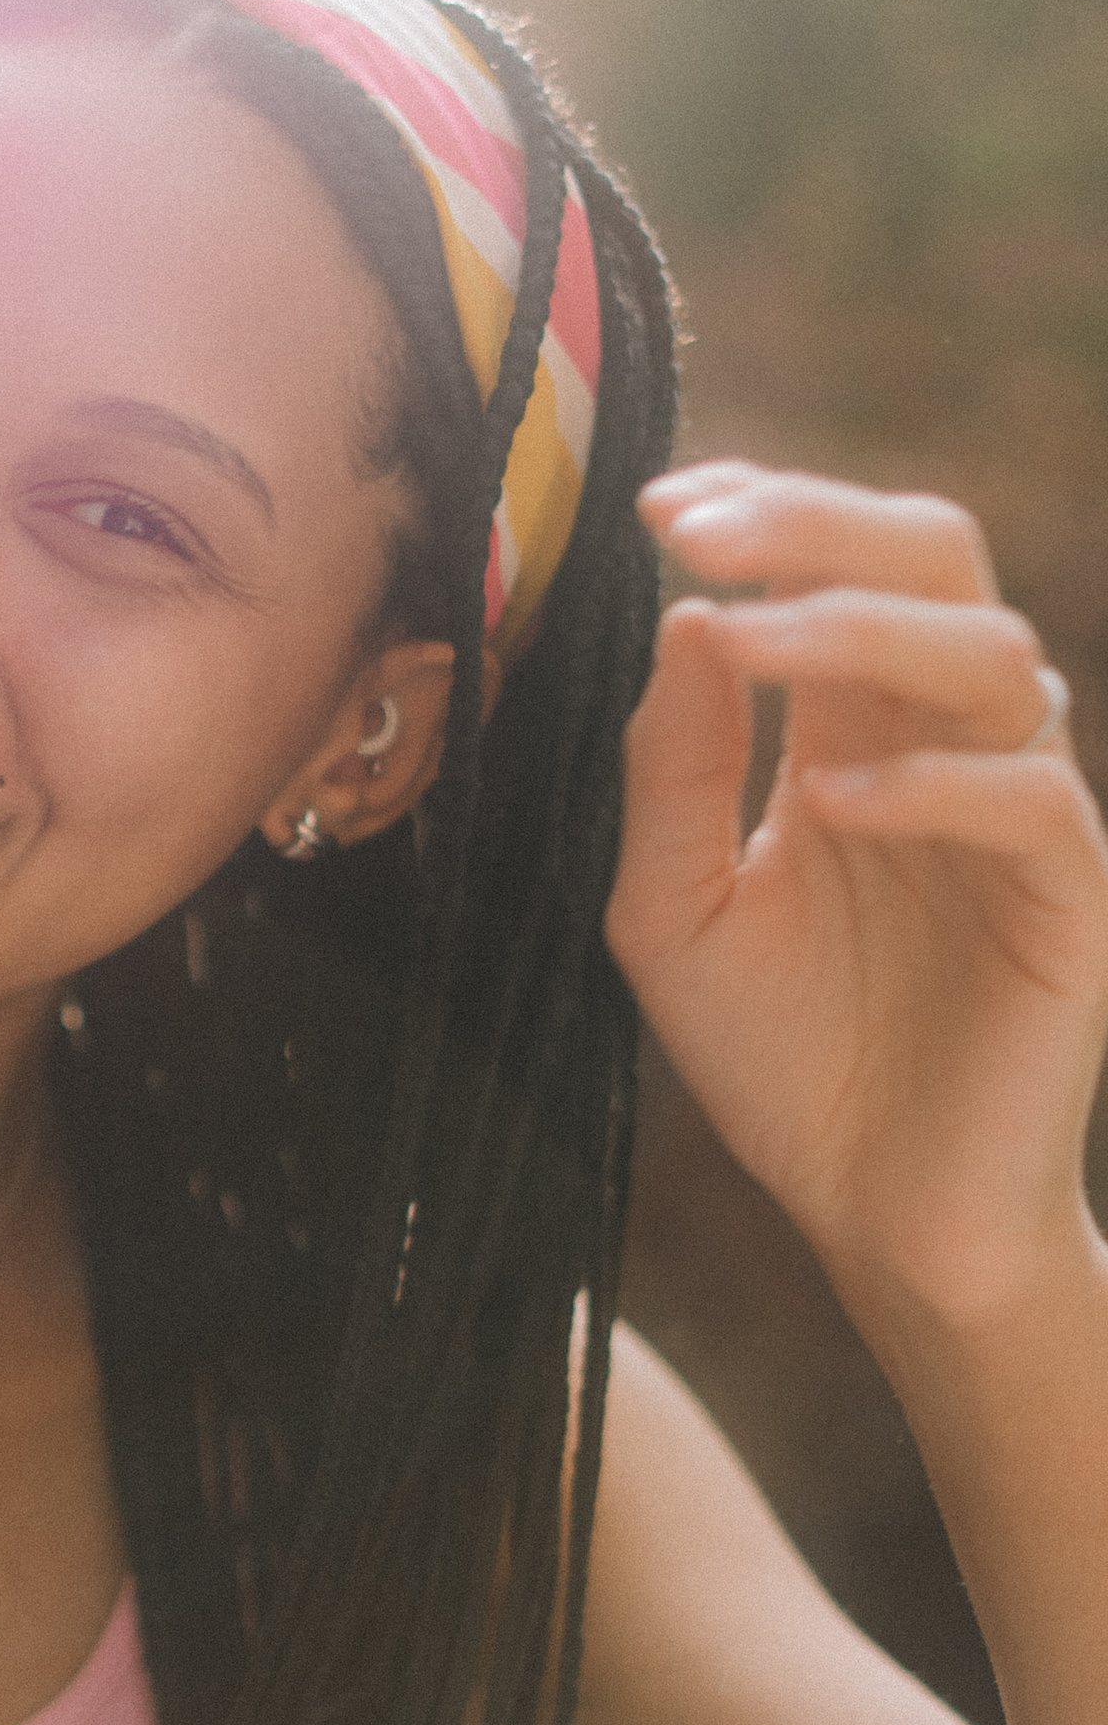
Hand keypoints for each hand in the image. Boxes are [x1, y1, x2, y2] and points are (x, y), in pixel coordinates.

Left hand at [604, 462, 1107, 1340]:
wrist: (879, 1218)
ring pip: (993, 656)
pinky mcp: (1072, 901)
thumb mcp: (674, 913)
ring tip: (737, 640)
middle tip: (699, 529)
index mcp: (858, 732)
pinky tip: (831, 803)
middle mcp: (949, 747)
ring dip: (856, 631)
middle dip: (817, 526)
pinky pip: (1032, 801)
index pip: (842, 568)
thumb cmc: (785, 1063)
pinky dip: (933, 785)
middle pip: (937, 561)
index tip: (657, 506)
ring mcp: (1022, 815)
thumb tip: (685, 618)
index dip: (767, 514)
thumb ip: (670, 775)